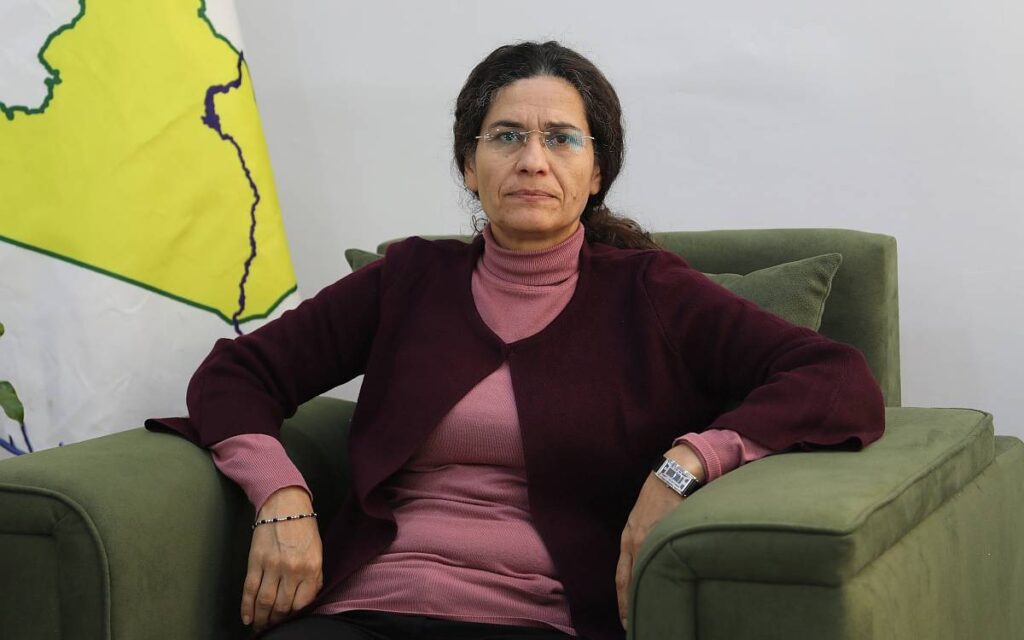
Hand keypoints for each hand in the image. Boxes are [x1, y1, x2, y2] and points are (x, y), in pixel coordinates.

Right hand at [241, 486, 323, 631]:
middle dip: (277, 621)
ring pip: (264, 602)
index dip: (294, 616)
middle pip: (282, 606)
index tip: (290, 621)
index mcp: (311, 567)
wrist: (284, 504)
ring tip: (260, 626)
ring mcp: (272, 566)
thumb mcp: (317, 551)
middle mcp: (292, 569)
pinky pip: (249, 590)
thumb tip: (307, 598)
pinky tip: (247, 618)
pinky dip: (246, 607)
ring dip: (261, 618)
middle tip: (273, 626)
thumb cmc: (303, 527)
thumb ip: (314, 576)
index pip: (302, 603)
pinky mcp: (255, 561)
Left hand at [615, 445, 704, 630]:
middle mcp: (635, 540)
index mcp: (629, 537)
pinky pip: (662, 562)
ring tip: (646, 619)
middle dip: (628, 605)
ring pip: (643, 575)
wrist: (674, 473)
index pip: (622, 576)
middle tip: (630, 626)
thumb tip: (648, 555)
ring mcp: (650, 538)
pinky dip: (662, 581)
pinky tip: (666, 594)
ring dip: (643, 598)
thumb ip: (644, 536)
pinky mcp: (665, 533)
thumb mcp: (644, 517)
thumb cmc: (661, 493)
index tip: (624, 616)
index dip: (622, 597)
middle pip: (628, 581)